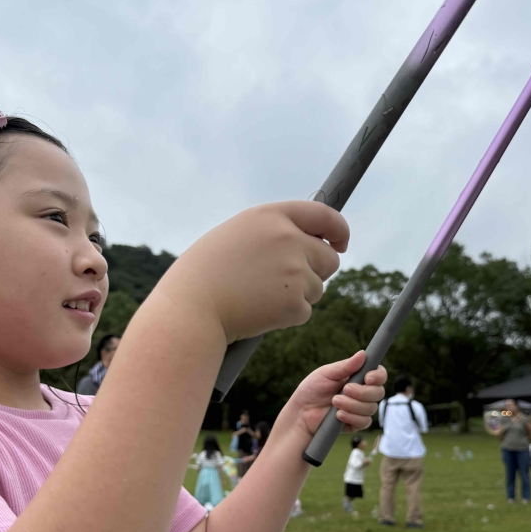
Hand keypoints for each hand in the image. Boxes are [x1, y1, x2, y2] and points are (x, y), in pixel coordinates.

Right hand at [157, 201, 348, 342]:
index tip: (340, 243)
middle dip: (315, 272)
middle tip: (286, 283)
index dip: (338, 230)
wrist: (191, 309)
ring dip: (297, 296)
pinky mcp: (294, 302)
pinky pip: (305, 311)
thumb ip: (272, 233)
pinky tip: (259, 313)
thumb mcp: (235, 236)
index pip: (323, 215)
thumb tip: (309, 244)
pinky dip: (287, 316)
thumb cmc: (204, 275)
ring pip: (317, 288)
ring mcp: (294, 271)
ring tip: (259, 298)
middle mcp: (288, 239)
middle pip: (328, 258)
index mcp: (271, 216)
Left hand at [282, 351, 385, 438]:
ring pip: (371, 408)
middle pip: (378, 392)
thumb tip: (362, 354)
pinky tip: (338, 414)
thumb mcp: (326, 374)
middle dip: (362, 392)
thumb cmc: (312, 390)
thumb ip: (345, 366)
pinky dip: (352, 417)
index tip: (367, 378)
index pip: (379, 375)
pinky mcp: (356, 423)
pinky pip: (364, 422)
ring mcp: (360, 408)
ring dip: (353, 405)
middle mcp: (363, 392)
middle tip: (345, 390)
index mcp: (358, 377)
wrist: (301, 412)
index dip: (378, 376)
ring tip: (334, 402)